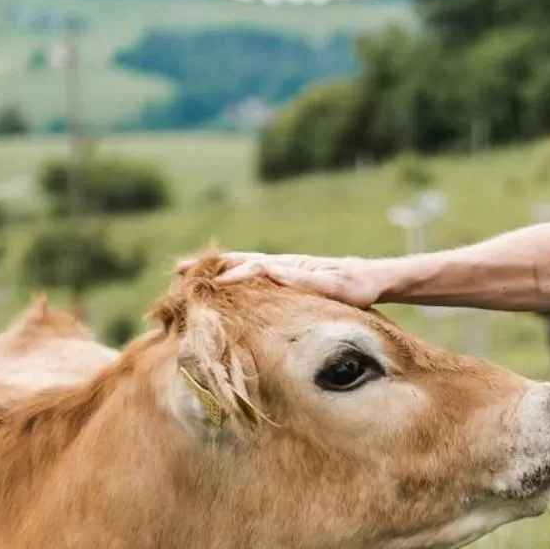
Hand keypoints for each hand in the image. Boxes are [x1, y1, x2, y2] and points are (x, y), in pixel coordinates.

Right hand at [185, 252, 386, 307]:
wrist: (371, 280)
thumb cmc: (357, 287)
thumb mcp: (335, 286)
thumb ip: (305, 280)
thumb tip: (271, 272)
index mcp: (291, 266)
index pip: (255, 268)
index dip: (232, 276)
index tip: (211, 285)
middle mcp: (282, 265)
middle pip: (239, 261)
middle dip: (210, 267)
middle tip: (177, 269)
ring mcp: (282, 271)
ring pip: (242, 266)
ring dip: (215, 270)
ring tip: (186, 271)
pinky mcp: (285, 279)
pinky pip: (251, 276)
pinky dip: (231, 275)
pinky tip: (219, 282)